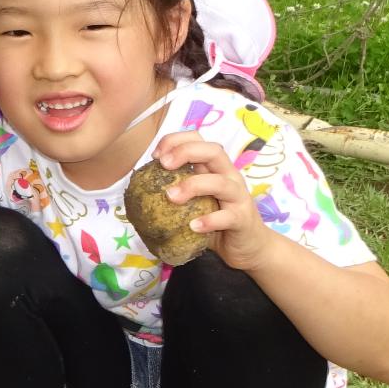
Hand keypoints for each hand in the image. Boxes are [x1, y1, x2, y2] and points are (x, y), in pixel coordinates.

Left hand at [153, 134, 274, 270]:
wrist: (249, 247)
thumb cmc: (217, 221)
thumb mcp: (196, 202)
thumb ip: (177, 192)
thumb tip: (139, 192)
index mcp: (216, 168)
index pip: (200, 140)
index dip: (176, 140)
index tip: (155, 155)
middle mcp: (229, 177)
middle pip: (213, 151)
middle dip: (185, 152)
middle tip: (162, 164)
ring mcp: (238, 197)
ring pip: (220, 182)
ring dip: (193, 186)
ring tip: (170, 197)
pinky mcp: (243, 219)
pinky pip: (227, 217)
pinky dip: (209, 220)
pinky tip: (193, 226)